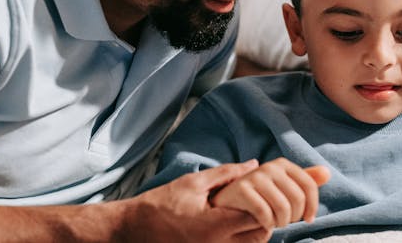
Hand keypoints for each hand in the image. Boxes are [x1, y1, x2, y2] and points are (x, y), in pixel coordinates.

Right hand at [125, 160, 272, 242]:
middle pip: (259, 236)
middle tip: (257, 202)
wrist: (137, 228)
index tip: (260, 192)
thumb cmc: (163, 203)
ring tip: (245, 214)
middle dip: (264, 218)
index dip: (264, 203)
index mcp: (215, 226)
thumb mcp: (193, 182)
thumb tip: (253, 166)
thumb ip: (226, 174)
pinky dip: (241, 239)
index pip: (257, 217)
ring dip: (254, 231)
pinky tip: (233, 226)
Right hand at [210, 158, 329, 229]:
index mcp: (282, 164)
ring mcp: (255, 176)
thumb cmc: (261, 197)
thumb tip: (327, 172)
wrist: (229, 202)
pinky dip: (266, 224)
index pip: (309, 186)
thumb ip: (306, 180)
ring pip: (283, 209)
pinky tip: (263, 222)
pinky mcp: (242, 188)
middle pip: (298, 200)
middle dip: (293, 218)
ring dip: (280, 223)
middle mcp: (270, 166)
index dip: (312, 207)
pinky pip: (266, 214)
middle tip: (284, 221)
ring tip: (274, 222)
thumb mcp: (285, 188)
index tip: (307, 219)